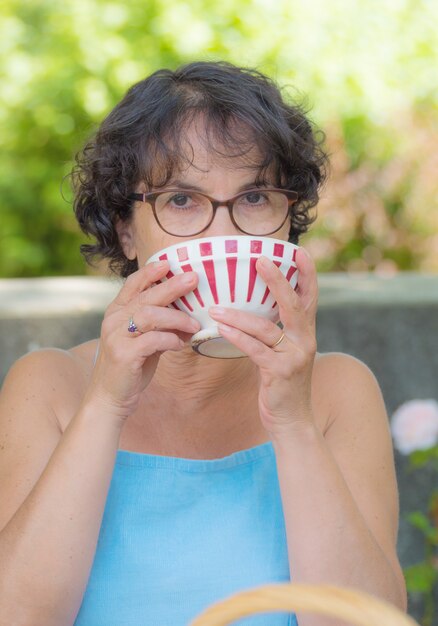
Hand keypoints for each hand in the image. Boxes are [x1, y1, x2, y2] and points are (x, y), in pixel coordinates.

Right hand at [85, 261, 200, 419]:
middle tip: (193, 279)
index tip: (169, 263)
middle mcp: (114, 321)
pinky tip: (180, 344)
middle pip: (145, 296)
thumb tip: (190, 316)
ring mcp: (117, 337)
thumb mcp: (145, 340)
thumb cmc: (131, 367)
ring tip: (194, 325)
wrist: (110, 398)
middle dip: (171, 286)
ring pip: (149, 315)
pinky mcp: (123, 355)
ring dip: (176, 318)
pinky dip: (170, 340)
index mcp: (117, 313)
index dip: (150, 272)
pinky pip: (152, 340)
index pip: (132, 285)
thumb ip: (160, 326)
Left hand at [208, 247, 317, 437]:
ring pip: (266, 328)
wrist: (292, 422)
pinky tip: (220, 328)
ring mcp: (296, 357)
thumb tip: (248, 312)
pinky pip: (255, 350)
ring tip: (215, 307)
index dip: (307, 274)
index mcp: (306, 334)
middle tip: (260, 259)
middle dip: (277, 280)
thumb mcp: (283, 355)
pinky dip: (237, 337)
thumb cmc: (282, 386)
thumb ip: (274, 334)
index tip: (298, 251)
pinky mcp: (282, 373)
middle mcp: (306, 342)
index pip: (310, 298)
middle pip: (293, 305)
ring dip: (238, 316)